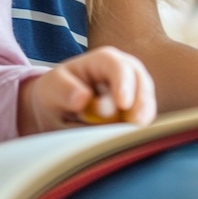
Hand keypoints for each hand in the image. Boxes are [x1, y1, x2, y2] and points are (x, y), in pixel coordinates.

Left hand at [18, 46, 156, 133]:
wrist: (59, 108)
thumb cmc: (54, 94)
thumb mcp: (50, 90)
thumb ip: (64, 92)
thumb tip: (83, 98)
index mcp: (102, 60)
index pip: (118, 67)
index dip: (123, 84)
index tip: (122, 104)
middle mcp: (124, 71)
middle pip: (141, 82)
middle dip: (140, 103)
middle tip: (134, 123)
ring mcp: (134, 90)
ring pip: (147, 102)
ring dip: (142, 118)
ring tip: (131, 134)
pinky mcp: (137, 110)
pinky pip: (145, 119)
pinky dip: (139, 128)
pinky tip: (130, 137)